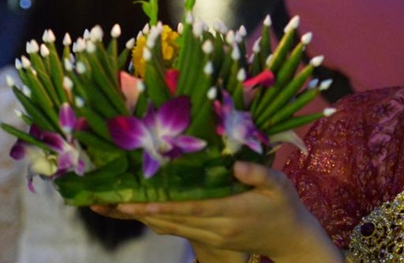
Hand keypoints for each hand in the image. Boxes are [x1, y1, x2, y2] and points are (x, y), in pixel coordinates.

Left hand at [92, 161, 340, 262]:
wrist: (291, 239)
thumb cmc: (285, 206)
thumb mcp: (280, 185)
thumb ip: (258, 174)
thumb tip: (235, 164)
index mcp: (233, 212)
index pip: (193, 208)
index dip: (166, 207)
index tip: (140, 202)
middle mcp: (219, 228)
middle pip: (175, 220)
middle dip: (143, 212)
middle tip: (113, 202)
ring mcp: (214, 236)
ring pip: (174, 228)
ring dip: (146, 219)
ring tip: (118, 207)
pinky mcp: (213, 239)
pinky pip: (182, 231)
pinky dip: (161, 222)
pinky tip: (145, 213)